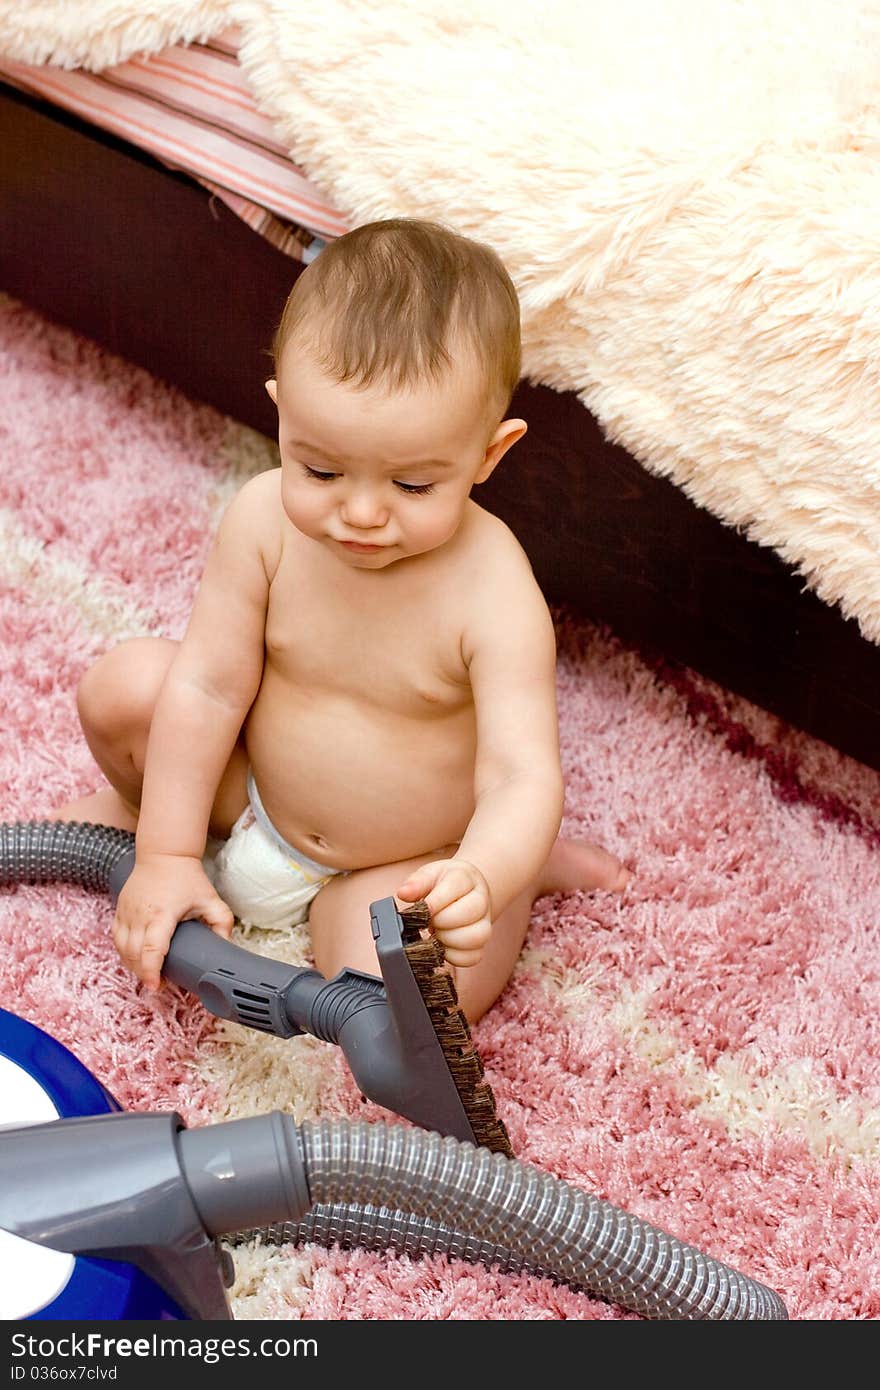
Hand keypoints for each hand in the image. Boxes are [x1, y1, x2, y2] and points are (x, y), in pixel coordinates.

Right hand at [113, 852, 233, 991]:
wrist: (163, 855)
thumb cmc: (187, 878)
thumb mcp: (210, 898)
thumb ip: (222, 922)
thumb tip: (225, 946)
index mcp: (162, 913)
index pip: (152, 949)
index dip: (152, 971)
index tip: (157, 985)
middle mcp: (140, 914)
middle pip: (134, 954)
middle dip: (144, 974)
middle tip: (159, 983)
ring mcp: (126, 912)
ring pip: (122, 949)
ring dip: (132, 965)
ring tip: (148, 973)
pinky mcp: (119, 911)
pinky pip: (116, 939)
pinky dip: (124, 953)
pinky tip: (135, 959)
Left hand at [396, 858, 491, 967]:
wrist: (464, 893)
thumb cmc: (443, 884)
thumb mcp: (429, 875)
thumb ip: (416, 883)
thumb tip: (403, 893)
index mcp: (467, 878)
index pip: (456, 887)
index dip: (435, 902)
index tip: (422, 909)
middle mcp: (481, 900)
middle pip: (471, 912)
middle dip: (442, 921)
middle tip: (429, 922)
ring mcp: (484, 924)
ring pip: (477, 937)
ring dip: (449, 940)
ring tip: (435, 934)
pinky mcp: (480, 945)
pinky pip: (473, 957)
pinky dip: (453, 957)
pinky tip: (442, 947)